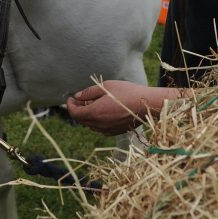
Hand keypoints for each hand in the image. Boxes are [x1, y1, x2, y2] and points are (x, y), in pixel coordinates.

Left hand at [66, 80, 186, 135]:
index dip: (70, 105)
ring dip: (88, 115)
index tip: (71, 98)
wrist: (148, 104)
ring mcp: (108, 130)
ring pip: (90, 125)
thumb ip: (89, 92)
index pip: (74, 113)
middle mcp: (99, 125)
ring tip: (93, 103)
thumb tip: (77, 97)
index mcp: (95, 113)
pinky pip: (100, 128)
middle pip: (81, 120)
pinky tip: (104, 111)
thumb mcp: (106, 86)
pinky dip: (97, 121)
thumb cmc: (127, 92)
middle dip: (78, 110)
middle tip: (80, 99)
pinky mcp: (116, 132)